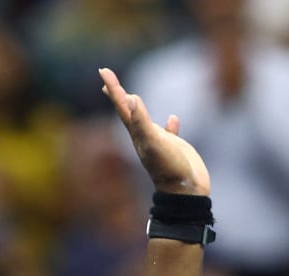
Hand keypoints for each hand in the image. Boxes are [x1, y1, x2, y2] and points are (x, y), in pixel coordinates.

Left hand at [99, 67, 209, 196]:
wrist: (186, 193)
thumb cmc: (170, 169)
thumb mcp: (154, 142)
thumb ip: (143, 122)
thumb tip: (132, 98)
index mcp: (137, 134)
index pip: (122, 105)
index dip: (113, 87)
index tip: (103, 70)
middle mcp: (144, 137)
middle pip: (128, 110)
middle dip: (118, 93)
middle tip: (106, 77)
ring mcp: (159, 143)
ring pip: (145, 121)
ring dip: (138, 108)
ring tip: (133, 97)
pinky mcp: (174, 149)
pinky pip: (169, 133)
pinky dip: (170, 125)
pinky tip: (173, 118)